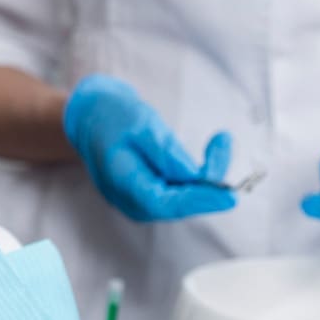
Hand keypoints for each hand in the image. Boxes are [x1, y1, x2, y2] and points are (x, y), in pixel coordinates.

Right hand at [63, 74, 235, 221]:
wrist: (89, 117)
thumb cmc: (111, 116)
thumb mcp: (140, 124)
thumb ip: (166, 153)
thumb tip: (196, 177)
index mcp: (123, 185)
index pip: (166, 204)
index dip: (200, 201)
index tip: (230, 196)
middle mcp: (132, 201)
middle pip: (180, 203)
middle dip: (210, 180)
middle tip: (224, 142)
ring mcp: (141, 200)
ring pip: (184, 198)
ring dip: (208, 175)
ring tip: (221, 140)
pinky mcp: (151, 193)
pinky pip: (181, 191)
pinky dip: (200, 174)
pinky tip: (213, 149)